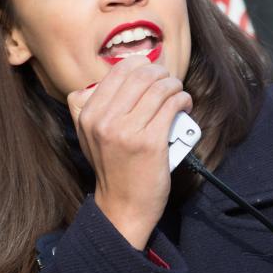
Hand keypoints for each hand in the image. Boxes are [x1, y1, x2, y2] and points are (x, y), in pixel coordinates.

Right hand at [67, 57, 191, 248]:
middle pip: (140, 75)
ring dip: (175, 85)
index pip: (118, 72)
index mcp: (88, 115)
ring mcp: (127, 131)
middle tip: (168, 82)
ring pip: (159, 87)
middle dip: (160, 73)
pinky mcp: (151, 142)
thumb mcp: (89, 136)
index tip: (151, 73)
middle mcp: (104, 120)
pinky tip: (184, 105)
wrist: (123, 206)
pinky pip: (172, 105)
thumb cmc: (113, 169)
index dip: (140, 66)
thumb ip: (93, 106)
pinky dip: (183, 100)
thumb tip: (119, 77)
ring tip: (178, 94)